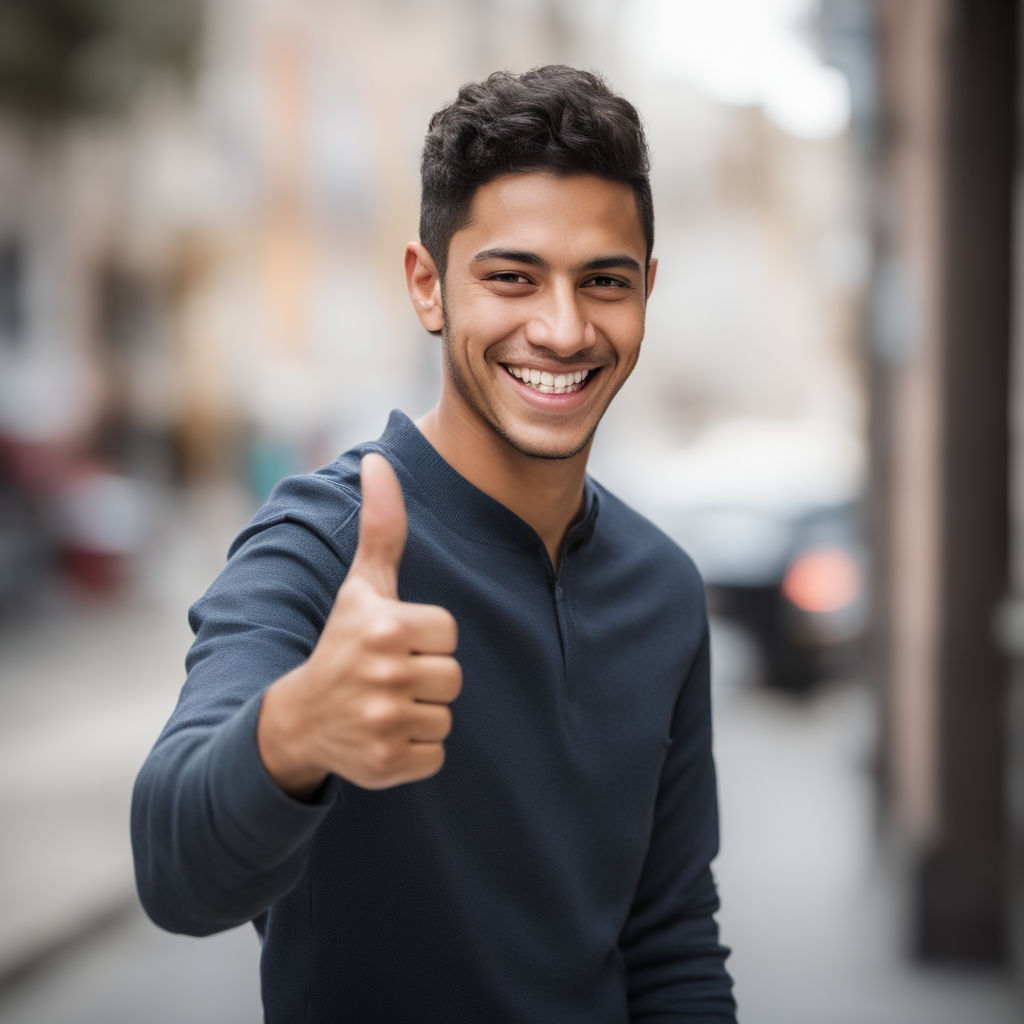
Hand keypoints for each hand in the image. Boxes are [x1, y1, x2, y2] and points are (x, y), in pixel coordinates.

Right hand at [258, 453, 460, 796]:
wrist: (298, 718)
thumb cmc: (340, 642)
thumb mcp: (362, 585)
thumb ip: (382, 525)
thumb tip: (379, 459)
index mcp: (385, 626)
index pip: (448, 632)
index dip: (425, 637)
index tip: (391, 643)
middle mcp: (384, 674)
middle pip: (452, 676)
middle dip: (425, 676)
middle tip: (385, 676)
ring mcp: (385, 722)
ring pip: (445, 715)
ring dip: (420, 712)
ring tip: (382, 703)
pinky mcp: (388, 764)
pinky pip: (436, 754)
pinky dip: (415, 749)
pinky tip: (382, 734)